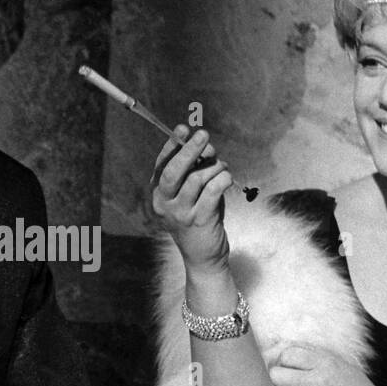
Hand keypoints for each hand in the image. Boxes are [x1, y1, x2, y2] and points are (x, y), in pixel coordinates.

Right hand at [150, 125, 233, 274]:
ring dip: (214, 167)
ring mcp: (181, 214)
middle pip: (174, 171)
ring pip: (198, 178)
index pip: (162, 165)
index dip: (172, 146)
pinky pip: (213, 191)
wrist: (203, 256)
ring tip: (222, 168)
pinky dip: (222, 179)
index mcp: (159, 195)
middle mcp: (165, 204)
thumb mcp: (191, 195)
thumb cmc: (199, 219)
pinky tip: (227, 178)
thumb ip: (194, 172)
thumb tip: (205, 145)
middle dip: (189, 150)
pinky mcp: (200, 220)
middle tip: (203, 135)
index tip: (183, 129)